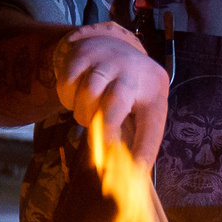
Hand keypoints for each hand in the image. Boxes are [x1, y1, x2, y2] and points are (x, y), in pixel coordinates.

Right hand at [54, 22, 170, 165]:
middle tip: (100, 145)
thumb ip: (134, 139)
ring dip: (83, 114)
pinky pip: (68, 84)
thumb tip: (128, 178)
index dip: (143, 151)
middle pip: (115, 103)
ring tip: (88, 115)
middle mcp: (133, 71)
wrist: (109, 43)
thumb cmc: (127, 88)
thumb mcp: (140, 106)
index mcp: (154, 90)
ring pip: (88, 94)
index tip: (134, 173)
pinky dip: (68, 98)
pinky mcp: (82, 54)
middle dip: (104, 131)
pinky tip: (76, 97)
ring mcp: (107, 60)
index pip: (151, 125)